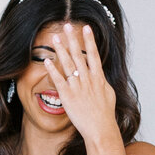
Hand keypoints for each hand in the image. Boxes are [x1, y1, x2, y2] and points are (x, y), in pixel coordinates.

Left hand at [43, 23, 118, 145]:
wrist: (100, 129)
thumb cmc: (105, 114)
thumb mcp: (108, 94)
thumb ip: (102, 83)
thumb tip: (99, 76)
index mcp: (98, 78)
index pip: (93, 55)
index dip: (89, 40)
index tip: (86, 27)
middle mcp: (88, 79)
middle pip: (78, 55)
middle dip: (72, 39)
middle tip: (67, 26)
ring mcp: (77, 87)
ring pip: (67, 64)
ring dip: (61, 50)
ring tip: (55, 38)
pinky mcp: (68, 96)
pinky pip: (58, 80)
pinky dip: (52, 70)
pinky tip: (47, 60)